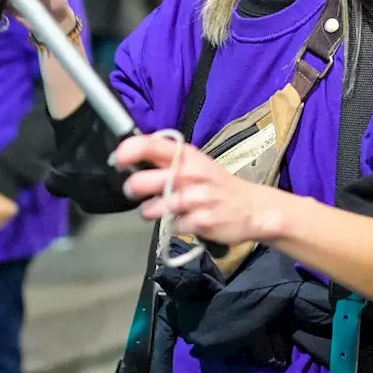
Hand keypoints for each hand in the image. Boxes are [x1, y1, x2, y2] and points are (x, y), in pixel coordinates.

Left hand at [113, 135, 287, 245]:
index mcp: (187, 155)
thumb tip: (132, 160)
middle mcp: (189, 174)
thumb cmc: (218, 185)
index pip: (150, 145)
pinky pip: (171, 227)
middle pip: (142, 182)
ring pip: (152, 208)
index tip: (118, 161)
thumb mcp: (197, 163)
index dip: (127, 151)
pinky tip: (186, 221)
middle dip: (132, 189)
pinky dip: (174, 227)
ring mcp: (195, 199)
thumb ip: (168, 160)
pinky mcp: (200, 221)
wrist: (254, 208)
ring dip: (150, 212)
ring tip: (161, 210)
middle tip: (135, 192)